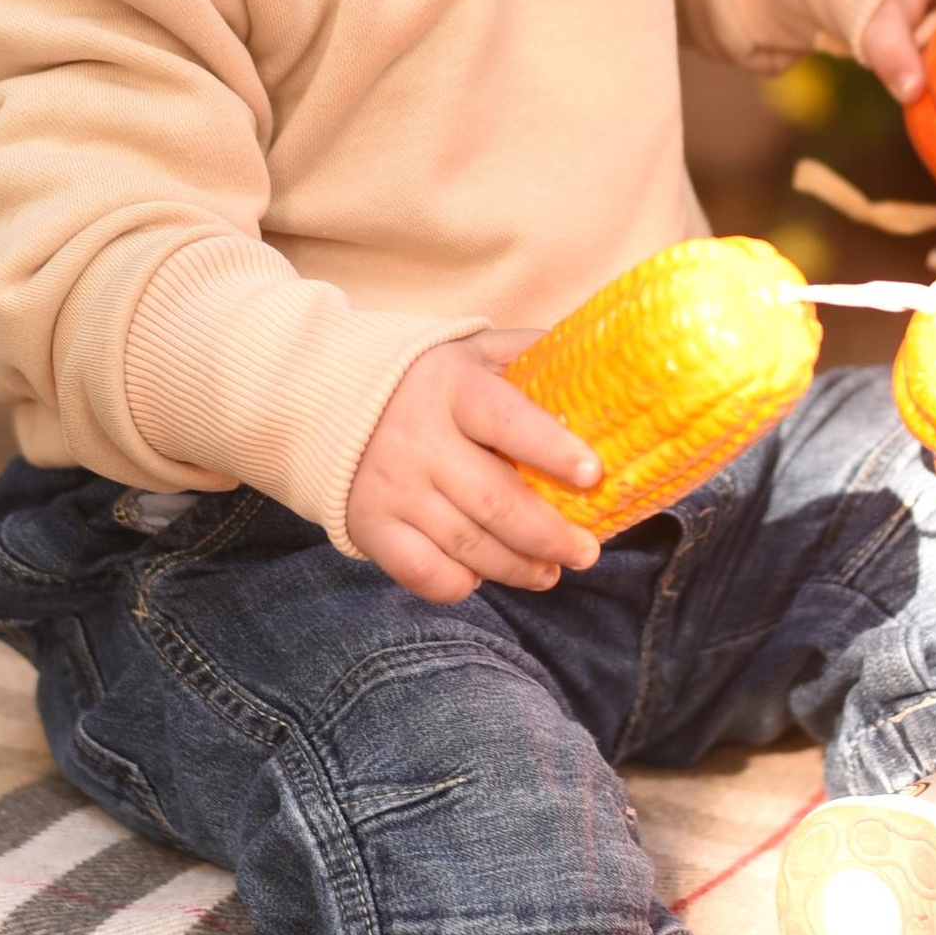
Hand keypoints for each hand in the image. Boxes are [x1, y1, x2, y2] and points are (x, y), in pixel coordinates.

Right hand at [346, 330, 603, 603]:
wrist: (329, 398)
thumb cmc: (426, 379)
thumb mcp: (474, 349)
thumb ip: (530, 354)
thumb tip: (606, 365)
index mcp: (452, 387)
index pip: (505, 418)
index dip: (551, 447)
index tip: (593, 473)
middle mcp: (419, 439)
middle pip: (494, 500)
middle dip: (550, 534)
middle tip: (587, 551)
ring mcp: (392, 488)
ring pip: (467, 545)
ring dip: (518, 568)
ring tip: (550, 572)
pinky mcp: (370, 527)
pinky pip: (422, 572)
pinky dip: (458, 584)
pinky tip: (484, 577)